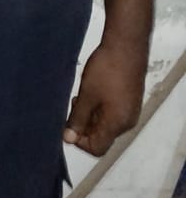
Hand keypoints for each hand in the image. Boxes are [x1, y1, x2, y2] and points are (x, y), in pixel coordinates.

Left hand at [63, 39, 147, 155]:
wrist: (125, 48)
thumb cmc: (105, 72)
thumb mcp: (86, 96)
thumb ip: (78, 119)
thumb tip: (68, 139)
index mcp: (117, 125)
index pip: (97, 148)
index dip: (79, 141)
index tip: (67, 124)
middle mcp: (126, 123)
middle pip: (101, 137)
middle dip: (83, 127)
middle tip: (72, 107)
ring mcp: (130, 112)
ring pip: (105, 125)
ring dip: (89, 117)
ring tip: (79, 98)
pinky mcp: (129, 102)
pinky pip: (111, 115)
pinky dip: (97, 109)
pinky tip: (89, 94)